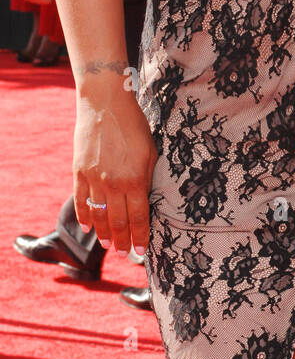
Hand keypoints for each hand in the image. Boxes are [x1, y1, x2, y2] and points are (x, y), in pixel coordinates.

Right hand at [73, 86, 156, 255]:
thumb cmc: (134, 125)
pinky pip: (81, 201)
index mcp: (135, 180)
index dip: (140, 237)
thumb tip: (145, 199)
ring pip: (99, 216)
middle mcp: (114, 184)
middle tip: (125, 254)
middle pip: (118, 222)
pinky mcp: (79, 173)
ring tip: (109, 246)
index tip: (141, 251)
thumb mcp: (151, 151)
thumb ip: (147, 178)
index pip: (139, 218)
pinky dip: (84, 217)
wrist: (105, 104)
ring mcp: (94, 180)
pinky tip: (88, 227)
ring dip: (104, 234)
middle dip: (123, 242)